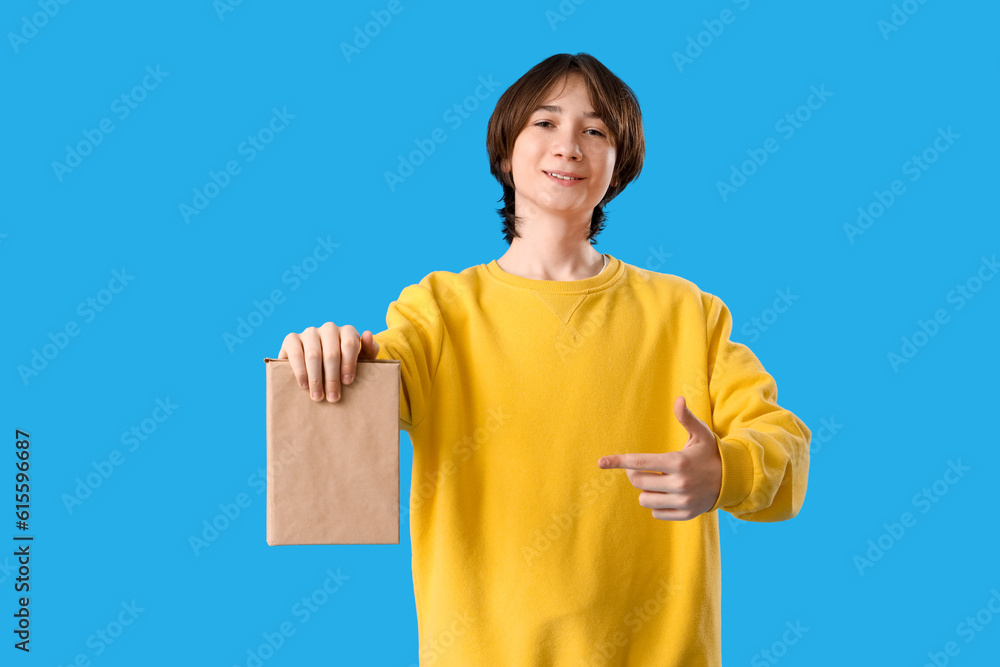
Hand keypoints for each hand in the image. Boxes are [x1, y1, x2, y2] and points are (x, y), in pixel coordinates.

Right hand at [278, 323, 379, 402]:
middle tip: (333, 398)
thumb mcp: (362, 360)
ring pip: (313, 355)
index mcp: (347, 331)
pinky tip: (304, 385)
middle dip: (332, 378)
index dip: (349, 364)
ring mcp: (310, 332)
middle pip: (331, 353)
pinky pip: (296, 354)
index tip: (347, 383)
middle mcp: (329, 328)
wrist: (320, 367)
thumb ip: (369, 350)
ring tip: (318, 396)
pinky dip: (300, 371)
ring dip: (316, 378)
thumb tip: (367, 334)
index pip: (349, 343)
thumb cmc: (345, 365)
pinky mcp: (291, 339)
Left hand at [597, 396, 721, 520]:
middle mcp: (679, 483)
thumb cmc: (710, 453)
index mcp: (678, 462)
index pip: (639, 463)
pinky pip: (656, 512)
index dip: (617, 461)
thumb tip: (679, 399)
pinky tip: (669, 494)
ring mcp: (682, 501)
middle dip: (637, 474)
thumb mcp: (701, 434)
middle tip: (647, 468)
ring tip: (661, 482)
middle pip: (638, 481)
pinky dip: (658, 504)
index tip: (600, 462)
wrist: (733, 480)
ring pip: (644, 499)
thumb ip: (687, 418)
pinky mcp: (685, 514)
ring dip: (648, 490)